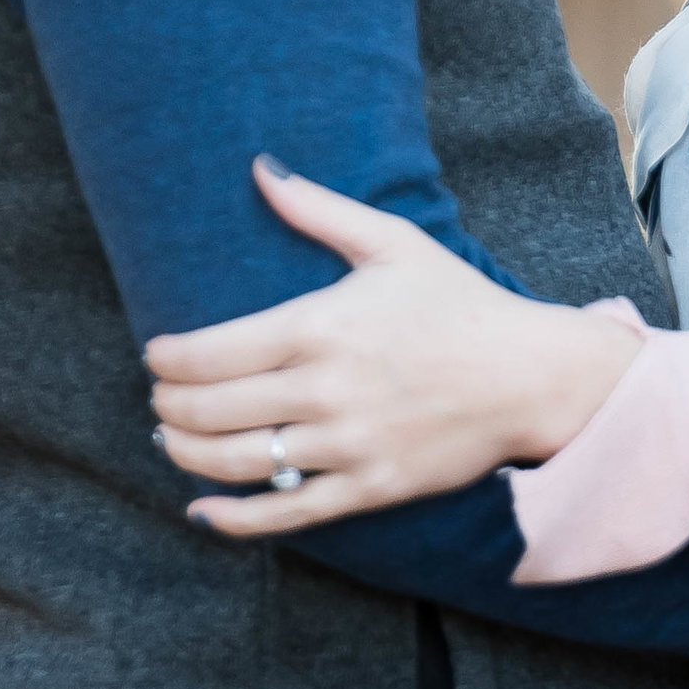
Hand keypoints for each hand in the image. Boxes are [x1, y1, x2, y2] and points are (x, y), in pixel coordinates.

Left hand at [147, 160, 641, 533]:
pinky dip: (232, 519)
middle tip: (160, 397)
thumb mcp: (394, 243)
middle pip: (209, 409)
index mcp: (321, 326)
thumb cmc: (460, 304)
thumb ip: (319, 209)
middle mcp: (326, 390)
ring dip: (185, 454)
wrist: (531, 376)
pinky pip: (283, 515)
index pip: (208, 352)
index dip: (165, 359)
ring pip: (235, 463)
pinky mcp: (369, 488)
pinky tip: (202, 509)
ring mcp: (347, 445)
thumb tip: (260, 169)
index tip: (157, 355)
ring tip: (171, 438)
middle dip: (167, 404)